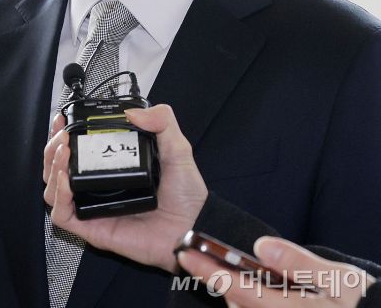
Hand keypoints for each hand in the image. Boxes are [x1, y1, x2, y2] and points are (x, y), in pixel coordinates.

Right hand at [43, 104, 207, 272]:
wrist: (193, 228)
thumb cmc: (186, 195)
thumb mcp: (177, 148)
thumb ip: (162, 122)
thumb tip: (132, 111)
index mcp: (113, 165)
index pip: (78, 148)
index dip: (64, 133)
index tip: (62, 118)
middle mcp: (99, 185)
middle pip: (58, 166)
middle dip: (52, 147)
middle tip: (61, 134)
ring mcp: (94, 206)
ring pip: (53, 188)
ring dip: (52, 167)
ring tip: (63, 151)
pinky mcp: (93, 228)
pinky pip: (62, 215)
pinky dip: (58, 195)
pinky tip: (65, 178)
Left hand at [177, 236, 374, 306]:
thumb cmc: (360, 302)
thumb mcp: (338, 278)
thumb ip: (298, 262)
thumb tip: (262, 245)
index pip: (238, 289)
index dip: (210, 271)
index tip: (186, 254)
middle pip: (236, 304)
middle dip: (219, 281)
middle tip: (201, 255)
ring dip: (233, 292)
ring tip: (223, 267)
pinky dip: (247, 299)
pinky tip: (248, 288)